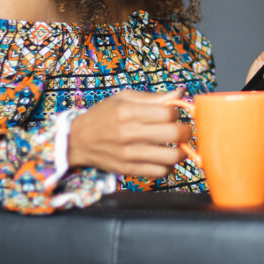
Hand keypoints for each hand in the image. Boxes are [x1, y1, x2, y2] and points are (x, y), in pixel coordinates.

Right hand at [67, 88, 192, 177]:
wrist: (77, 141)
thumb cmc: (102, 116)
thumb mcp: (124, 98)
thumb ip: (154, 97)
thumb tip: (181, 92)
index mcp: (128, 111)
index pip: (169, 113)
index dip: (176, 113)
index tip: (173, 115)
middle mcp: (129, 133)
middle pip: (174, 134)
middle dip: (185, 131)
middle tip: (183, 130)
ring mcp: (129, 154)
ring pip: (171, 156)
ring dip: (181, 151)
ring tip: (176, 146)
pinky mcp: (129, 170)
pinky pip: (160, 172)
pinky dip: (168, 166)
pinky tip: (164, 158)